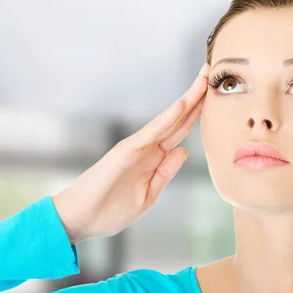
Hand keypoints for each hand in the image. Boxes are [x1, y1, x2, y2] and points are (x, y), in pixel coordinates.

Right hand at [52, 63, 209, 244]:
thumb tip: (184, 150)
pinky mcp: (126, 151)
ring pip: (168, 119)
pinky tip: (183, 105)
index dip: (198, 112)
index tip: (214, 96)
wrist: (79, 220)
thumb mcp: (148, 194)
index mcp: (154, 158)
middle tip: (211, 72)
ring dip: (187, 99)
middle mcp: (147, 147)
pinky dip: (167, 118)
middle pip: (178, 118)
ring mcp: (137, 146)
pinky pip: (151, 132)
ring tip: (204, 79)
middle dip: (196, 96)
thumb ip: (166, 172)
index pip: (181, 130)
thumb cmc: (110, 210)